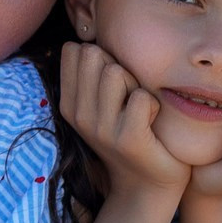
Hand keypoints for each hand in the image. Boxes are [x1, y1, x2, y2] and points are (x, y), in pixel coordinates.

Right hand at [57, 42, 188, 196]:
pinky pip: (140, 97)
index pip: (75, 50)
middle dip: (118, 67)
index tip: (112, 86)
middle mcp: (79, 116)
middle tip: (128, 97)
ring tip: (139, 110)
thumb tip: (89, 38)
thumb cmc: (131, 133)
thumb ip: (93, 72)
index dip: (101, 58)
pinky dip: (153, 105)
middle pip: (95, 55)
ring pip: (115, 72)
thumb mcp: (102, 104)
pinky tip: (151, 123)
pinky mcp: (128, 139)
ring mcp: (101, 129)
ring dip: (135, 86)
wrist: (148, 184)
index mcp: (69, 104)